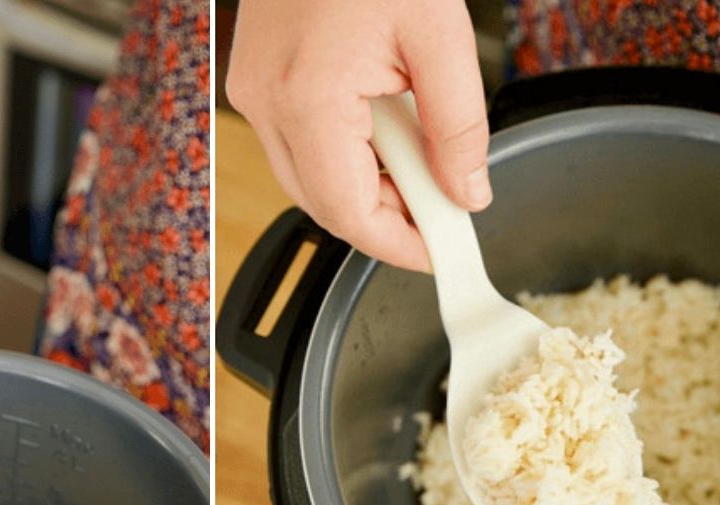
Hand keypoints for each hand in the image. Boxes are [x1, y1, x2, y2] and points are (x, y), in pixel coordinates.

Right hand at [226, 0, 490, 271]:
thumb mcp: (441, 37)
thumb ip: (458, 127)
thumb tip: (466, 194)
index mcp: (308, 97)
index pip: (348, 211)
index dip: (397, 245)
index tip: (440, 252)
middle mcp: (267, 105)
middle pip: (325, 205)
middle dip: (386, 216)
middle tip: (442, 201)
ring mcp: (253, 95)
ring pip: (309, 181)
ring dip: (366, 186)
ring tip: (417, 151)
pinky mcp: (256, 84)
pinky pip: (299, 147)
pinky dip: (344, 155)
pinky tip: (382, 128)